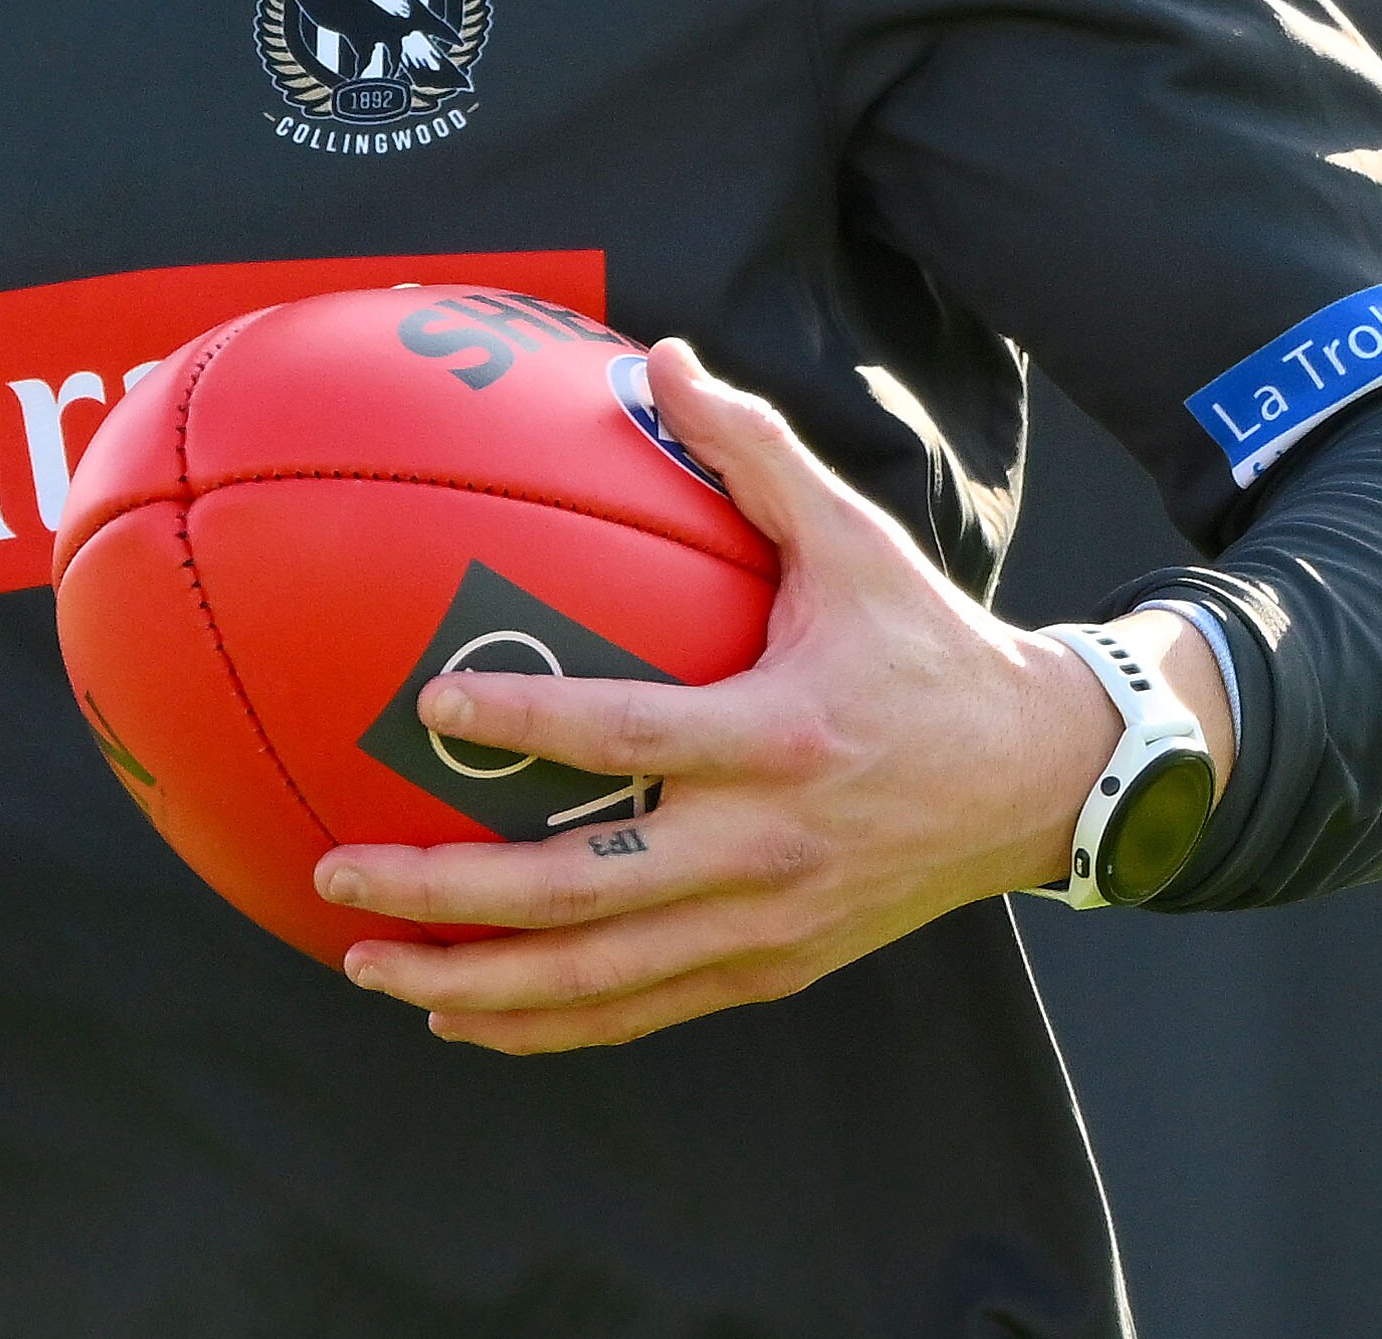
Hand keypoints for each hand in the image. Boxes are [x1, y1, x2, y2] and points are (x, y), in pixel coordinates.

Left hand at [310, 339, 1230, 1053]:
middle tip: (339, 872)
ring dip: (474, 984)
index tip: (434, 708)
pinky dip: (548, 1024)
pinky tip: (463, 1016)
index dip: (530, 727)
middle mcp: (767, 848)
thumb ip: (754, 452)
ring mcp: (766, 924)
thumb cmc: (930, 648)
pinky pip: (641, 1011)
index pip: (631, 736)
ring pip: (598, 978)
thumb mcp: (857, 541)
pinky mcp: (772, 970)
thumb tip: (661, 357)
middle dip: (450, 893)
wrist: (1042, 780)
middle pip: (584, 891)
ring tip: (368, 968)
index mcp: (780, 737)